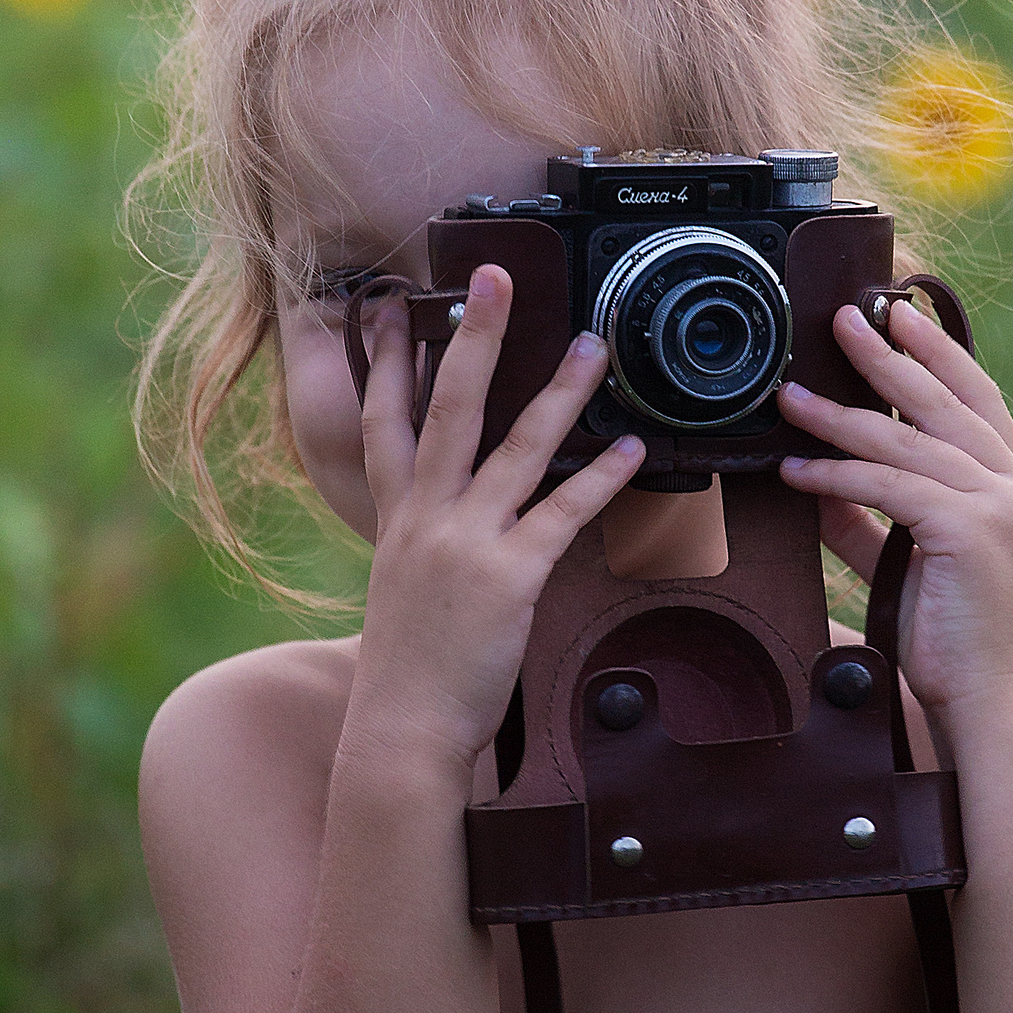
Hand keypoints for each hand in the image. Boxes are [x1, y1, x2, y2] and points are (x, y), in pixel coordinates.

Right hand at [349, 263, 645, 768]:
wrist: (401, 733)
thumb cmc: (408, 675)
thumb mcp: (402, 594)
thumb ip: (424, 550)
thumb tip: (447, 532)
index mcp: (396, 520)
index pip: (383, 422)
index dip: (387, 361)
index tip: (392, 309)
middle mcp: (425, 518)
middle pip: (447, 408)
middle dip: (473, 337)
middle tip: (495, 279)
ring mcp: (466, 543)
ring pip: (517, 448)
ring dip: (560, 391)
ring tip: (594, 347)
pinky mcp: (509, 578)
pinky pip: (562, 513)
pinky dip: (600, 477)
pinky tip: (629, 448)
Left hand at [775, 300, 1012, 711]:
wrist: (987, 702)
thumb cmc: (950, 638)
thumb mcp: (906, 559)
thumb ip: (868, 518)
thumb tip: (816, 479)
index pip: (977, 401)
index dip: (940, 354)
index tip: (902, 316)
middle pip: (944, 402)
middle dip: (890, 356)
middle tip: (844, 319)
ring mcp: (1000, 505)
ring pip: (906, 441)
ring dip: (839, 416)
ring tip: (790, 396)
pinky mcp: (970, 530)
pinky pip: (887, 486)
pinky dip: (836, 475)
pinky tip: (796, 471)